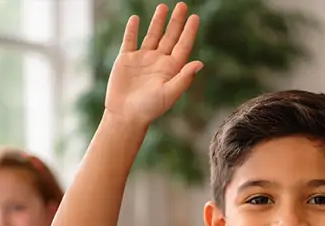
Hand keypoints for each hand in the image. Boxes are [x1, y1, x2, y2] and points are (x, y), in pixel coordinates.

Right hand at [102, 3, 203, 126]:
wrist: (125, 116)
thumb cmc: (149, 109)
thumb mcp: (169, 94)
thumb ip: (184, 78)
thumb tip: (200, 63)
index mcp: (171, 68)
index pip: (183, 45)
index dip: (189, 31)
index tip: (194, 17)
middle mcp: (158, 61)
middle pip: (170, 37)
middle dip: (176, 21)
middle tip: (182, 5)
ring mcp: (142, 59)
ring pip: (152, 35)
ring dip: (158, 22)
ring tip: (163, 7)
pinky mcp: (126, 60)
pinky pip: (130, 41)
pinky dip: (132, 30)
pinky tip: (135, 19)